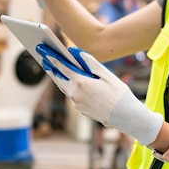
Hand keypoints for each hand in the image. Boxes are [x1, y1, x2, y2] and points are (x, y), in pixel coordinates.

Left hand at [37, 44, 162, 145]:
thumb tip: (75, 52)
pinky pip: (72, 95)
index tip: (44, 51)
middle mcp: (75, 94)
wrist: (126, 116)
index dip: (53, 58)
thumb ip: (89, 62)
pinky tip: (68, 81)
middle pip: (59, 78)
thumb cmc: (118, 94)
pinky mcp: (81, 109)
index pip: (63, 67)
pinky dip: (68, 86)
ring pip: (64, 87)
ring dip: (58, 77)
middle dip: (51, 68)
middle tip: (43, 58)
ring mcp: (77, 103)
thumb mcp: (106, 74)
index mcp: (81, 83)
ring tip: (52, 68)